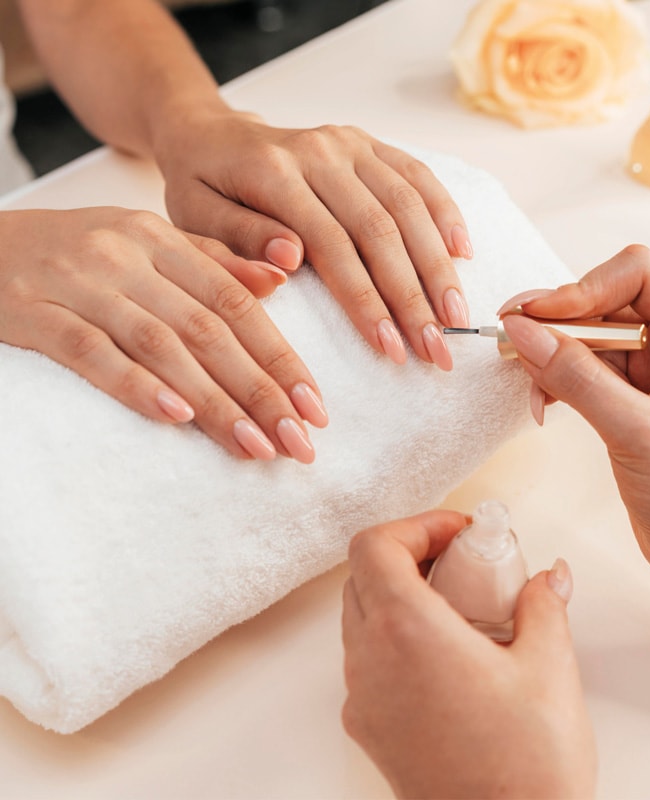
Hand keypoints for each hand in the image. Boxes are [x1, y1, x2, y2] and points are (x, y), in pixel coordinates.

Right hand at [0, 207, 326, 462]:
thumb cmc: (72, 253)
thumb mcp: (145, 246)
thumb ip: (211, 263)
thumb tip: (280, 282)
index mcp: (162, 241)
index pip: (238, 305)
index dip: (281, 357)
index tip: (315, 407)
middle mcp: (127, 256)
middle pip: (210, 330)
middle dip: (261, 391)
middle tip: (298, 442)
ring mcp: (78, 281)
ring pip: (162, 346)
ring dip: (214, 401)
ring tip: (255, 447)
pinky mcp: (31, 310)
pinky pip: (91, 350)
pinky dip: (136, 385)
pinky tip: (176, 418)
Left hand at [154, 112, 472, 370]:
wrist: (211, 135)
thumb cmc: (201, 189)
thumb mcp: (194, 220)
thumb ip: (238, 242)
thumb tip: (290, 260)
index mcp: (273, 172)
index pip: (333, 246)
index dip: (368, 302)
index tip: (393, 350)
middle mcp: (320, 151)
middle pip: (381, 229)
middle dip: (415, 296)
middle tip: (438, 349)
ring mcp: (349, 144)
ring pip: (408, 206)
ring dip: (438, 266)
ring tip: (457, 319)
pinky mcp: (368, 144)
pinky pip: (418, 175)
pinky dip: (445, 213)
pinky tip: (463, 253)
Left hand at [342, 510, 595, 798]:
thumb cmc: (528, 769)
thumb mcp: (549, 669)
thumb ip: (543, 605)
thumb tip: (547, 577)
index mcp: (408, 632)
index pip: (373, 545)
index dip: (415, 525)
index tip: (457, 534)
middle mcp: (371, 661)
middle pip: (365, 575)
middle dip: (412, 555)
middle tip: (463, 563)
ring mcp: (363, 697)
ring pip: (362, 616)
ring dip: (402, 595)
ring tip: (462, 608)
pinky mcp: (369, 727)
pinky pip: (368, 659)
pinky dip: (397, 637)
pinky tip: (449, 655)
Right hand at [500, 246, 649, 674]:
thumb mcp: (638, 432)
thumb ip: (578, 378)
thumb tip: (524, 332)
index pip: (638, 274)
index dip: (584, 286)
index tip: (539, 315)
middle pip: (605, 299)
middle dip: (557, 318)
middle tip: (512, 336)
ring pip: (588, 335)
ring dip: (551, 352)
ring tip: (526, 380)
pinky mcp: (627, 397)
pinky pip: (582, 369)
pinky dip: (555, 380)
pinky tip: (541, 403)